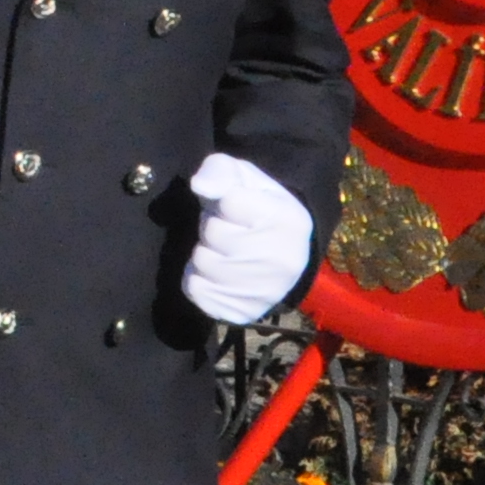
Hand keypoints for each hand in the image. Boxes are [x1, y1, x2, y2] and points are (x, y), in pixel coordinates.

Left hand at [181, 152, 315, 323]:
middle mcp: (282, 261)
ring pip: (201, 262)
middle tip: (230, 230)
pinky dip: (197, 278)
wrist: (282, 256)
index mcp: (289, 221)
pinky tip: (217, 273)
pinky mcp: (242, 313)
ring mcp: (265, 292)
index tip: (238, 208)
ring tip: (225, 251)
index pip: (230, 200)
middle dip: (214, 226)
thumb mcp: (246, 179)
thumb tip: (200, 185)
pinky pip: (195, 289)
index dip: (225, 200)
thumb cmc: (260, 211)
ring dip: (205, 252)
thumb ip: (222, 171)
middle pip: (213, 233)